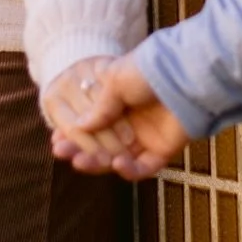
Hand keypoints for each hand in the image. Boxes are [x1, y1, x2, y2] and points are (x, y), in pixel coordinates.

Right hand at [54, 53, 189, 180]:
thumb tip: (78, 126)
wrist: (186, 75)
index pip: (92, 123)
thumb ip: (99, 106)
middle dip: (79, 149)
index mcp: (119, 101)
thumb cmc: (151, 70)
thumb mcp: (117, 80)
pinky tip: (116, 164)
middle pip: (101, 143)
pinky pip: (142, 168)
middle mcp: (131, 121)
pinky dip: (129, 170)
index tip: (55, 138)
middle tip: (60, 151)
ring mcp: (146, 137)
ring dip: (97, 162)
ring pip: (117, 158)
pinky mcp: (162, 151)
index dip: (73, 132)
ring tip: (78, 161)